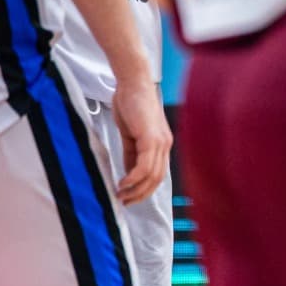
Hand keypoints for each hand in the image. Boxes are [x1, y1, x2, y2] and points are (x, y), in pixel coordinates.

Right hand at [109, 76, 170, 203]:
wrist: (132, 83)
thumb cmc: (130, 104)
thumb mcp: (130, 134)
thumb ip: (131, 154)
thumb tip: (129, 173)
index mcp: (162, 145)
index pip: (158, 174)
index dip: (145, 189)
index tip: (130, 197)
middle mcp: (165, 146)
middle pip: (157, 179)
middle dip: (140, 194)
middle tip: (125, 202)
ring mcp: (160, 142)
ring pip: (151, 175)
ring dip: (135, 189)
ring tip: (121, 194)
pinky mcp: (151, 138)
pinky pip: (144, 165)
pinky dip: (134, 177)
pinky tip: (123, 182)